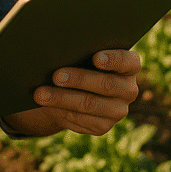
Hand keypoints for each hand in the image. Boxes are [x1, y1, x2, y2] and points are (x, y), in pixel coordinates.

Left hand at [6, 49, 141, 136]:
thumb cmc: (80, 59)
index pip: (128, 61)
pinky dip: (61, 110)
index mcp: (129, 66)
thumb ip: (81, 48)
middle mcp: (128, 89)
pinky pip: (81, 120)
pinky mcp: (103, 126)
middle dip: (78, 79)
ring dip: (62, 99)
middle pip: (106, 84)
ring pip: (89, 104)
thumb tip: (58, 46)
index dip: (113, 59)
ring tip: (41, 94)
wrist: (76, 88)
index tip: (96, 57)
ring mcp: (118, 110)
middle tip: (56, 75)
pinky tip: (47, 105)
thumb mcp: (84, 52)